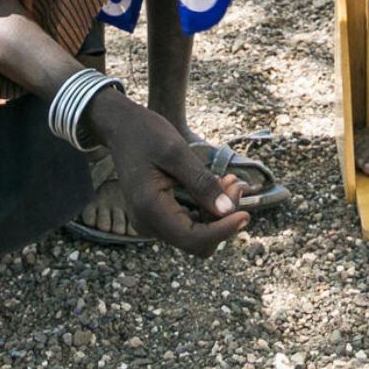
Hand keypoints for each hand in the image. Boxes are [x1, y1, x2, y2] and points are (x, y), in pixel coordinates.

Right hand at [90, 93, 250, 256]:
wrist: (122, 128)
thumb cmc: (146, 134)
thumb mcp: (176, 152)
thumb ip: (201, 183)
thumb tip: (227, 211)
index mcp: (150, 210)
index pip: (193, 239)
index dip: (223, 231)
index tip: (246, 213)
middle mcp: (148, 225)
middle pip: (197, 241)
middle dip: (222, 218)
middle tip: (236, 183)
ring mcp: (152, 223)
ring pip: (195, 234)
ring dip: (217, 212)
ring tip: (229, 180)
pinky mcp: (159, 217)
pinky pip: (189, 223)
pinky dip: (206, 208)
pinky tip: (217, 184)